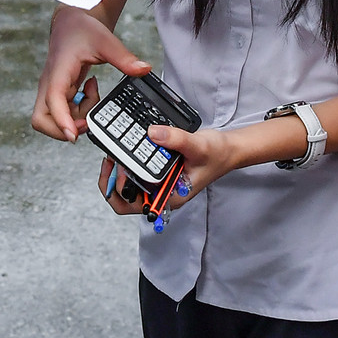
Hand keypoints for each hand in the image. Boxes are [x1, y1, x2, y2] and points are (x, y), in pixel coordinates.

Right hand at [34, 5, 151, 141]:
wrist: (71, 21)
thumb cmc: (83, 29)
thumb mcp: (106, 41)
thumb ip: (124, 58)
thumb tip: (143, 69)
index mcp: (58, 71)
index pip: (53, 101)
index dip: (62, 121)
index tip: (74, 136)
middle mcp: (49, 84)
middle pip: (41, 120)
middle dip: (63, 129)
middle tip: (87, 121)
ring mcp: (51, 90)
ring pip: (52, 119)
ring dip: (75, 118)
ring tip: (93, 96)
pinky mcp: (58, 92)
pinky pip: (64, 112)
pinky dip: (79, 110)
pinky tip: (90, 91)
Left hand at [90, 124, 233, 216]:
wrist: (227, 149)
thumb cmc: (217, 155)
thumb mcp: (197, 146)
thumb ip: (176, 139)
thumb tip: (152, 134)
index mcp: (169, 197)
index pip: (134, 204)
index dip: (121, 186)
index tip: (119, 165)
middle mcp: (162, 194)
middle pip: (126, 199)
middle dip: (113, 180)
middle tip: (109, 159)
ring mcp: (160, 184)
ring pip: (129, 186)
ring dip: (119, 172)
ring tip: (114, 154)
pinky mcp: (160, 173)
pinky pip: (139, 173)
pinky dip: (130, 163)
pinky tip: (128, 149)